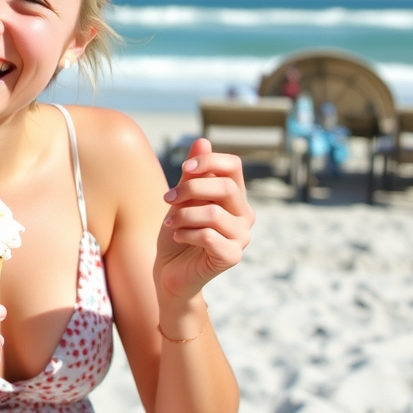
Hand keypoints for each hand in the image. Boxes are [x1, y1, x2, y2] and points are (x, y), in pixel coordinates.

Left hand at [154, 138, 253, 303]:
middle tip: (167, 199)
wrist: (170, 272)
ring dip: (183, 215)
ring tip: (171, 223)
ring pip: (213, 213)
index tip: (184, 169)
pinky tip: (177, 237)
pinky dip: (186, 233)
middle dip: (190, 189)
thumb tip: (202, 141)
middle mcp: (244, 215)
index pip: (234, 166)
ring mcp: (241, 237)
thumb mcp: (180, 199)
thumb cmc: (177, 232)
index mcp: (235, 197)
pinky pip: (209, 236)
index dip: (209, 161)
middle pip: (225, 187)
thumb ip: (192, 173)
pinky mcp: (232, 257)